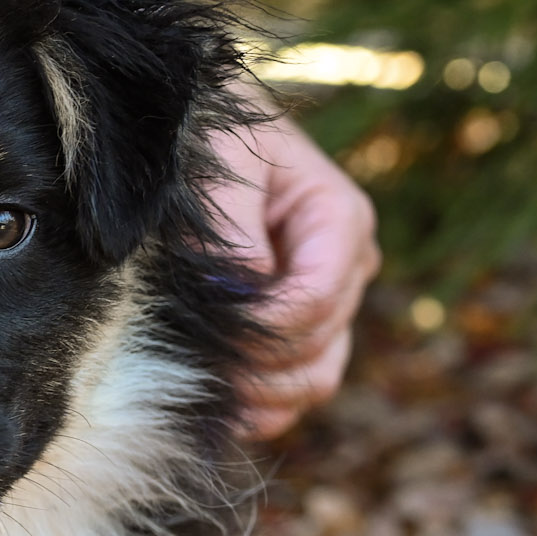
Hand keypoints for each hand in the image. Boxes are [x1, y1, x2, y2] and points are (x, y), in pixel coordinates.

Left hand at [207, 94, 379, 439]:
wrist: (200, 129)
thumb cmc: (209, 136)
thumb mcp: (217, 165)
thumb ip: (230, 233)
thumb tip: (242, 294)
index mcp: (339, 221)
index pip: (314, 304)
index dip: (262, 329)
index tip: (207, 326)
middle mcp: (345, 267)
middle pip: (317, 353)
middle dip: (255, 367)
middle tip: (191, 360)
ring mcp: (327, 302)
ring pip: (313, 380)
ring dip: (259, 395)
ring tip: (201, 384)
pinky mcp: (297, 326)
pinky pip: (293, 390)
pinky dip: (260, 407)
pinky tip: (216, 403)